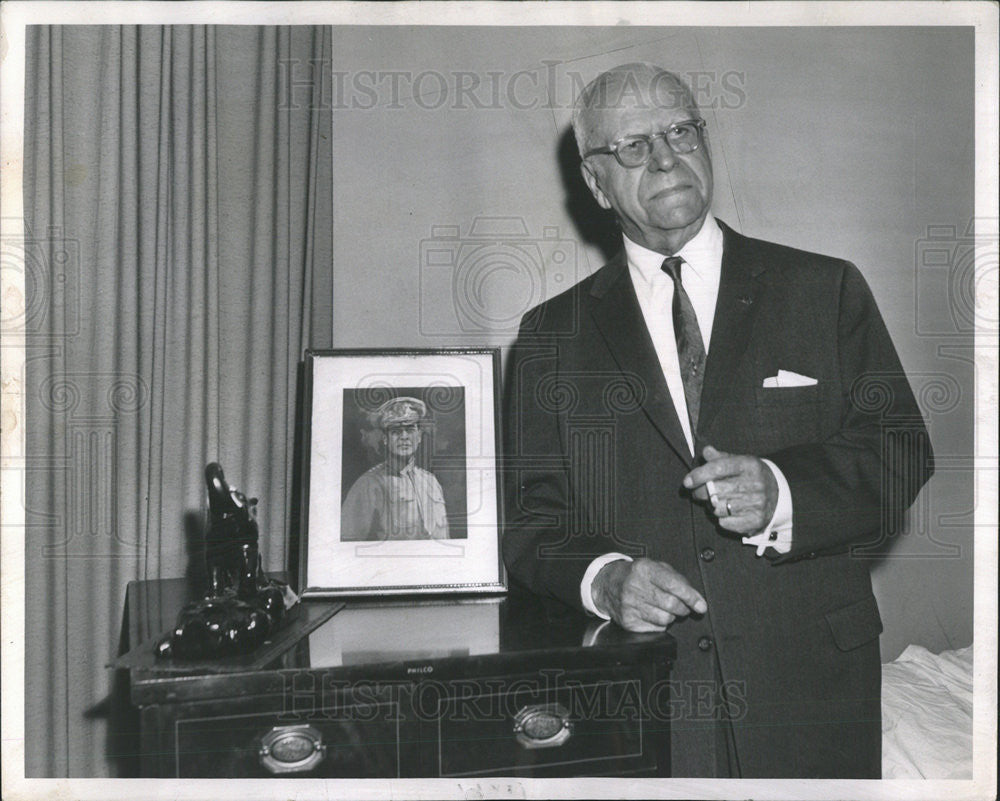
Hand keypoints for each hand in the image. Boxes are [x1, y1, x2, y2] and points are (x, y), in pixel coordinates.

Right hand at [591, 558, 706, 631]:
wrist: (607, 584)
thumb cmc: (636, 575)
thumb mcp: (654, 567)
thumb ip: (676, 579)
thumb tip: (696, 599)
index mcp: (644, 569)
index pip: (673, 585)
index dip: (690, 597)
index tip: (701, 606)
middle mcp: (635, 587)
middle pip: (671, 605)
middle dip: (683, 608)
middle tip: (682, 606)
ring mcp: (630, 606)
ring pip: (665, 619)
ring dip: (671, 616)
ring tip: (664, 608)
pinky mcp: (628, 621)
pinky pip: (656, 628)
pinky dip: (660, 623)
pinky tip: (653, 613)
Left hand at [683, 444, 777, 534]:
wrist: (779, 495)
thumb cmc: (752, 476)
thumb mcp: (740, 462)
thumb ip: (721, 458)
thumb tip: (706, 451)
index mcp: (749, 465)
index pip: (718, 468)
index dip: (699, 475)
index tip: (687, 482)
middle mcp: (754, 484)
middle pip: (715, 490)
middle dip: (700, 492)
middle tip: (697, 492)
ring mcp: (756, 504)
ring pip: (717, 508)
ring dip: (711, 506)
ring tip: (716, 501)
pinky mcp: (755, 520)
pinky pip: (724, 522)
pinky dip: (721, 518)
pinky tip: (727, 512)